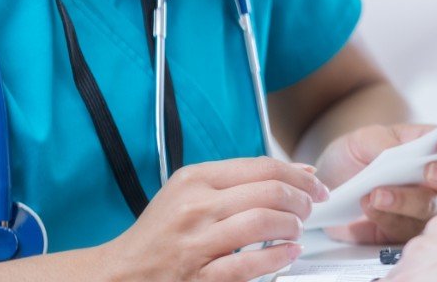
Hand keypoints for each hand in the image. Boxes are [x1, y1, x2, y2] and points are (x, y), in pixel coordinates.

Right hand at [95, 156, 329, 281]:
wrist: (121, 273)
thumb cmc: (159, 233)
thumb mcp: (189, 192)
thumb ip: (239, 180)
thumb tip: (298, 173)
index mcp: (195, 179)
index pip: (262, 166)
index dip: (298, 175)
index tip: (315, 185)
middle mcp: (195, 207)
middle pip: (269, 192)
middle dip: (301, 200)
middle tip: (309, 208)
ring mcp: (197, 243)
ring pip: (263, 223)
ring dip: (292, 227)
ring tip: (297, 231)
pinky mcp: (200, 277)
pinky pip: (249, 264)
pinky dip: (277, 258)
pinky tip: (288, 254)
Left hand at [315, 123, 436, 243]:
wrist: (332, 181)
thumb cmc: (357, 154)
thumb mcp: (365, 138)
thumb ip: (384, 142)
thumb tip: (399, 153)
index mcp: (433, 150)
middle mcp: (436, 182)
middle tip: (428, 173)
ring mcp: (422, 209)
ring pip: (431, 210)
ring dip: (406, 201)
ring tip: (377, 193)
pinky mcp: (402, 232)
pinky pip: (403, 232)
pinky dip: (385, 219)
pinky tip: (369, 207)